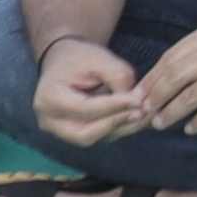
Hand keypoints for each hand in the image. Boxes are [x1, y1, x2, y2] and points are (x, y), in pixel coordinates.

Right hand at [27, 37, 144, 149]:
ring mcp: (61, 131)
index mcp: (49, 99)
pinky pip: (99, 136)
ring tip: (146, 114)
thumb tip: (137, 101)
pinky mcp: (75, 134)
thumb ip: (118, 77)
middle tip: (143, 112)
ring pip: (95, 138)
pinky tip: (138, 117)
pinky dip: (120, 128)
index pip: (85, 109)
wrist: (64, 62)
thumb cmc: (79, 57)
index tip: (138, 100)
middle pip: (86, 133)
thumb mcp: (98, 58)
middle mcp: (50, 121)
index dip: (114, 106)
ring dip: (122, 128)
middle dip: (116, 123)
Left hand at [125, 24, 196, 131]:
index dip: (152, 78)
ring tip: (161, 123)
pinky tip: (190, 128)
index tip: (138, 95)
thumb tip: (153, 85)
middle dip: (158, 96)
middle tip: (145, 112)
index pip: (172, 57)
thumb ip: (192, 59)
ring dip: (173, 112)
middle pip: (178, 75)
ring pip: (192, 95)